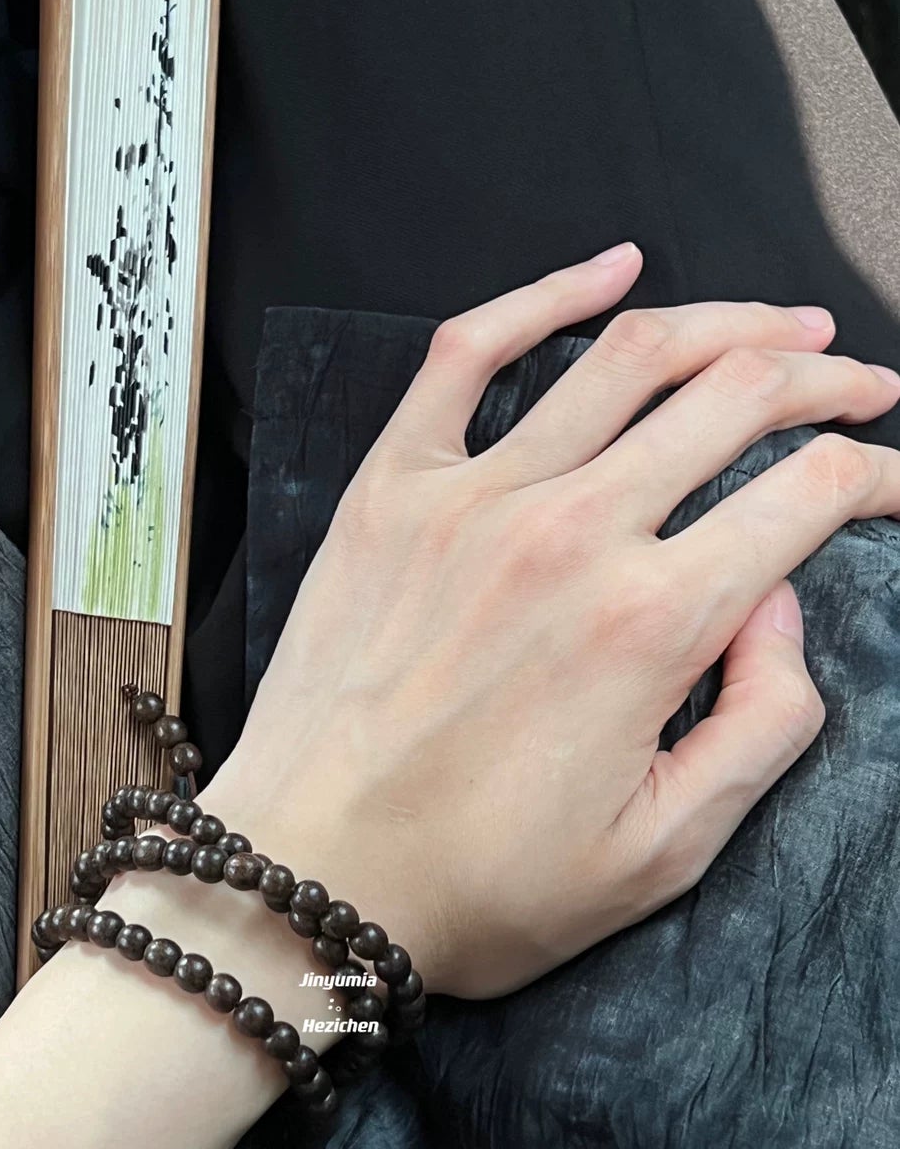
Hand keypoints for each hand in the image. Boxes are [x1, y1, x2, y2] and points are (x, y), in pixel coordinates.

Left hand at [204, 244, 899, 997]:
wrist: (307, 877)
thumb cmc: (479, 883)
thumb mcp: (665, 851)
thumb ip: (763, 721)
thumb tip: (781, 601)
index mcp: (653, 622)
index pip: (810, 494)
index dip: (881, 475)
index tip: (898, 480)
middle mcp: (571, 532)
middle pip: (735, 399)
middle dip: (826, 379)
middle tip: (863, 384)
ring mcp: (472, 496)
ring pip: (627, 357)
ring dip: (727, 324)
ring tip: (782, 326)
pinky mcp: (391, 488)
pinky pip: (468, 353)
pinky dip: (548, 293)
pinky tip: (613, 265)